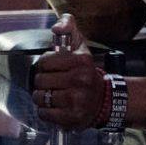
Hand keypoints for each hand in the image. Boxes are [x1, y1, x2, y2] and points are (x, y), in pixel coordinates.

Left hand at [32, 13, 106, 129]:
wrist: (105, 99)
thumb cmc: (86, 71)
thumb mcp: (80, 46)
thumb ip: (68, 28)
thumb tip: (56, 27)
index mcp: (81, 61)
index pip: (44, 61)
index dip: (44, 65)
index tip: (51, 68)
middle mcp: (80, 80)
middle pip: (40, 80)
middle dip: (42, 82)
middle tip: (51, 83)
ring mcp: (77, 100)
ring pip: (40, 97)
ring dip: (42, 97)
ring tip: (51, 95)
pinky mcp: (72, 117)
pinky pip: (45, 114)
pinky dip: (45, 111)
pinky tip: (54, 107)